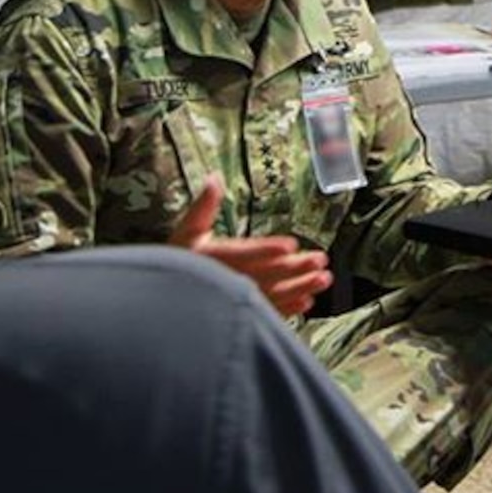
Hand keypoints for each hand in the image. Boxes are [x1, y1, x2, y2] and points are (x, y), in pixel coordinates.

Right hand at [169, 175, 331, 316]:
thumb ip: (203, 207)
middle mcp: (229, 281)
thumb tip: (214, 178)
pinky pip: (269, 312)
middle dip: (296, 268)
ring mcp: (238, 299)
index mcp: (216, 258)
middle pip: (268, 274)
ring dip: (301, 287)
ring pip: (274, 295)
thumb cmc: (176, 264)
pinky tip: (306, 302)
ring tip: (323, 279)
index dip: (267, 250)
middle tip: (320, 259)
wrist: (168, 304)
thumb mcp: (186, 232)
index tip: (290, 246)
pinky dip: (289, 308)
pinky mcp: (244, 314)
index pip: (245, 253)